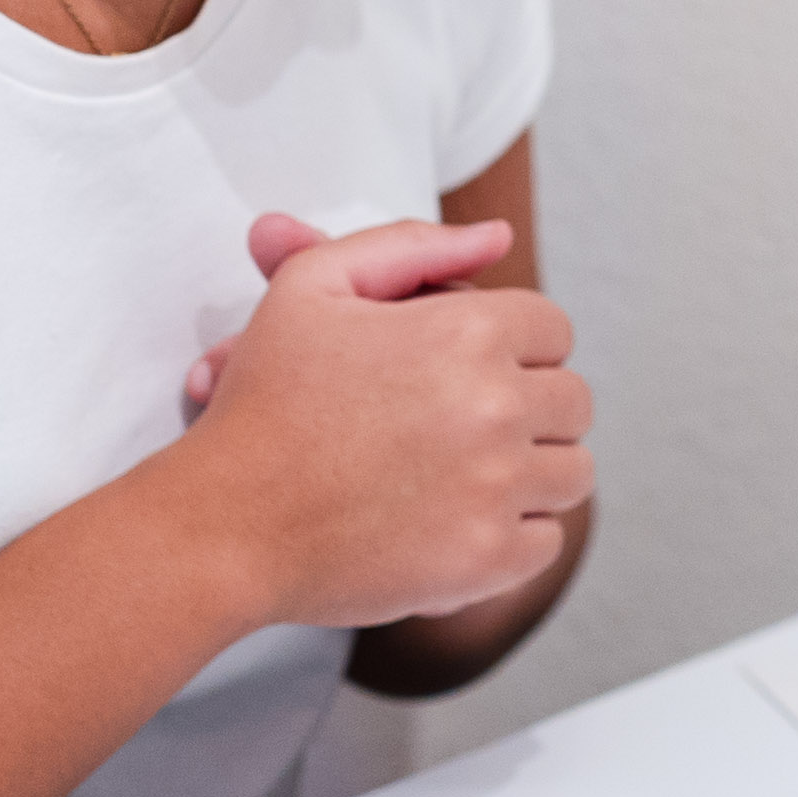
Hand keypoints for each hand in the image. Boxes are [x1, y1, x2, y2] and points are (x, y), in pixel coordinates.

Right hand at [164, 214, 585, 628]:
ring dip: (531, 473)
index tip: (466, 373)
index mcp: (467, 332)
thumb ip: (409, 246)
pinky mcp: (486, 560)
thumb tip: (498, 236)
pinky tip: (456, 525)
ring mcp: (496, 488)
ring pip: (572, 473)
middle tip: (465, 427)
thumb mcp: (313, 287)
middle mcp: (496, 406)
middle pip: (572, 401)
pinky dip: (512, 538)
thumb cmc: (264, 401)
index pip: (552, 330)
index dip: (512, 348)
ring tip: (468, 475)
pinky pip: (546, 542)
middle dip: (528, 408)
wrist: (224, 520)